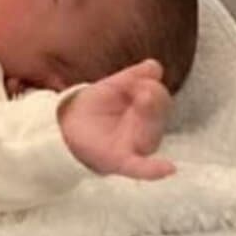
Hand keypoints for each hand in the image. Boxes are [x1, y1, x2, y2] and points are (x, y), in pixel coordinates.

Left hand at [58, 60, 175, 179]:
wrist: (67, 123)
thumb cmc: (96, 106)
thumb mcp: (113, 87)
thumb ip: (133, 76)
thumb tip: (155, 66)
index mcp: (148, 114)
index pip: (160, 100)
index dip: (150, 86)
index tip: (135, 82)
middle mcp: (147, 132)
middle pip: (158, 117)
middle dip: (150, 100)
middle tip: (139, 90)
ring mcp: (135, 147)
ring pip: (149, 135)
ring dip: (146, 117)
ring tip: (140, 99)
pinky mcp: (121, 161)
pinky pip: (140, 168)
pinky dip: (152, 169)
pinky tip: (168, 168)